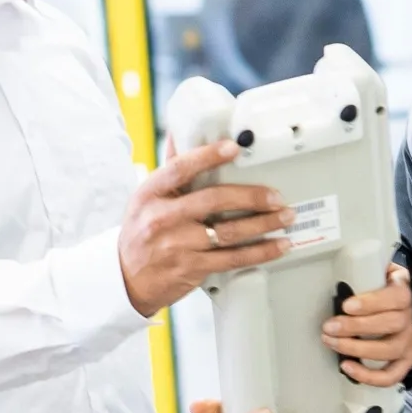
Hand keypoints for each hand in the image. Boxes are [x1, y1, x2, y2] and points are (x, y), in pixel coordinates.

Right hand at [119, 141, 293, 316]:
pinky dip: (259, 252)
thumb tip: (181, 132)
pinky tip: (277, 245)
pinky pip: (232, 259)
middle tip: (276, 195)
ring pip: (229, 233)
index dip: (208, 156)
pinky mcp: (191, 268)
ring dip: (263, 224)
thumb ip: (170, 169)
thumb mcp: (146, 198)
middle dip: (251, 196)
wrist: (126, 280)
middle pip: (213, 201)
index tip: (234, 148)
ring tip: (285, 217)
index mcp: (150, 194)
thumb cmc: (141, 233)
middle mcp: (162, 218)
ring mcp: (177, 246)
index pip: (180, 169)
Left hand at [322, 263, 411, 386]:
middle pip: (388, 325)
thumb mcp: (389, 273)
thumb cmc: (394, 291)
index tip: (346, 305)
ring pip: (387, 351)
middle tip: (329, 327)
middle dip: (354, 327)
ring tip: (331, 342)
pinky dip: (369, 376)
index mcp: (406, 294)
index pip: (394, 298)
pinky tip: (347, 368)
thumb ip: (373, 269)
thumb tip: (346, 264)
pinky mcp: (408, 362)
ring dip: (356, 349)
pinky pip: (391, 375)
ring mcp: (411, 343)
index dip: (370, 303)